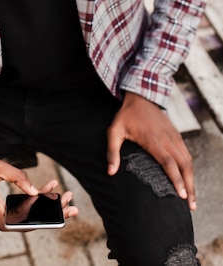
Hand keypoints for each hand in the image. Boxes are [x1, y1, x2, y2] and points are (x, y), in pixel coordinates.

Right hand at [0, 156, 77, 229]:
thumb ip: (17, 176)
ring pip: (29, 217)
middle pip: (31, 221)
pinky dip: (35, 201)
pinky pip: (22, 211)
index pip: (25, 221)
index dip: (45, 216)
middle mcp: (0, 220)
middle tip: (71, 203)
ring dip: (46, 207)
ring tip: (64, 197)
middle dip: (53, 213)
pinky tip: (46, 190)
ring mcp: (1, 218)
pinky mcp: (2, 213)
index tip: (59, 205)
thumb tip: (34, 189)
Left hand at [106, 92, 195, 209]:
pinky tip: (188, 181)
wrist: (141, 97)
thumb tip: (110, 172)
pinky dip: (189, 169)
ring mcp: (174, 136)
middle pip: (183, 165)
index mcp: (152, 139)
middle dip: (189, 186)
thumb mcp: (114, 131)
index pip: (168, 162)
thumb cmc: (125, 116)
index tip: (182, 195)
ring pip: (188, 160)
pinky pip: (187, 154)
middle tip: (191, 205)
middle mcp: (167, 138)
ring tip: (192, 199)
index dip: (176, 179)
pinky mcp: (177, 135)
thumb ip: (112, 151)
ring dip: (192, 179)